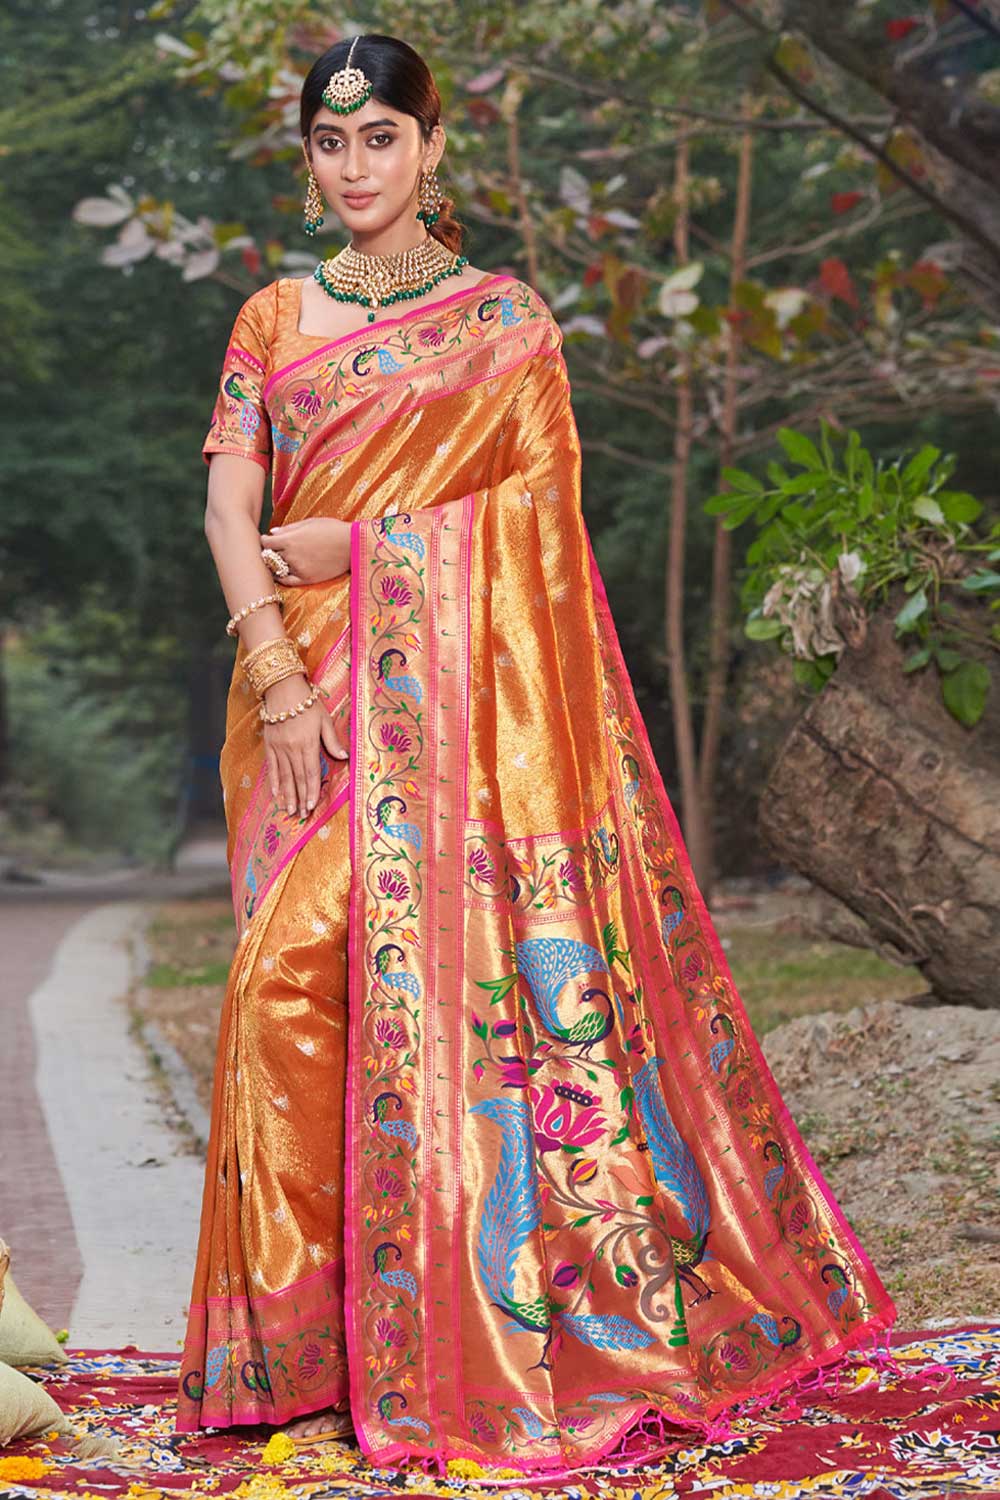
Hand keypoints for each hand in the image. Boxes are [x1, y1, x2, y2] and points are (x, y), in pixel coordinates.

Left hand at [260, 518, 350, 585]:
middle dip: (270, 552)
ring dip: (276, 564)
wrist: (352, 545)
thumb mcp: (309, 522)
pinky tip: (283, 573)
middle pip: (269, 556)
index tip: (269, 541)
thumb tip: (272, 532)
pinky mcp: (307, 579)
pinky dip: (282, 577)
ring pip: (277, 569)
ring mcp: (298, 568)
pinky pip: (287, 581)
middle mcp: (291, 555)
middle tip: (274, 551)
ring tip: (282, 560)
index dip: (266, 541)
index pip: (266, 542)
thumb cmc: (332, 529)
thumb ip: (289, 528)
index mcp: (290, 539)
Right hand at [262, 674, 347, 817]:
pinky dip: (274, 782)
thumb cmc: (307, 702)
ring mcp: (279, 748)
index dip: (312, 790)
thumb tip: (344, 757)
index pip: (311, 772)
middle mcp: (292, 749)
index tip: (312, 806)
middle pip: (298, 778)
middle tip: (301, 815)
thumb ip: (332, 740)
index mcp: (308, 743)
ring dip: (288, 795)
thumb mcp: (324, 719)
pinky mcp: (269, 745)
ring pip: (284, 776)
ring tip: (289, 810)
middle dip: (300, 798)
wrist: (282, 689)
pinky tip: (276, 794)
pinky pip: (272, 767)